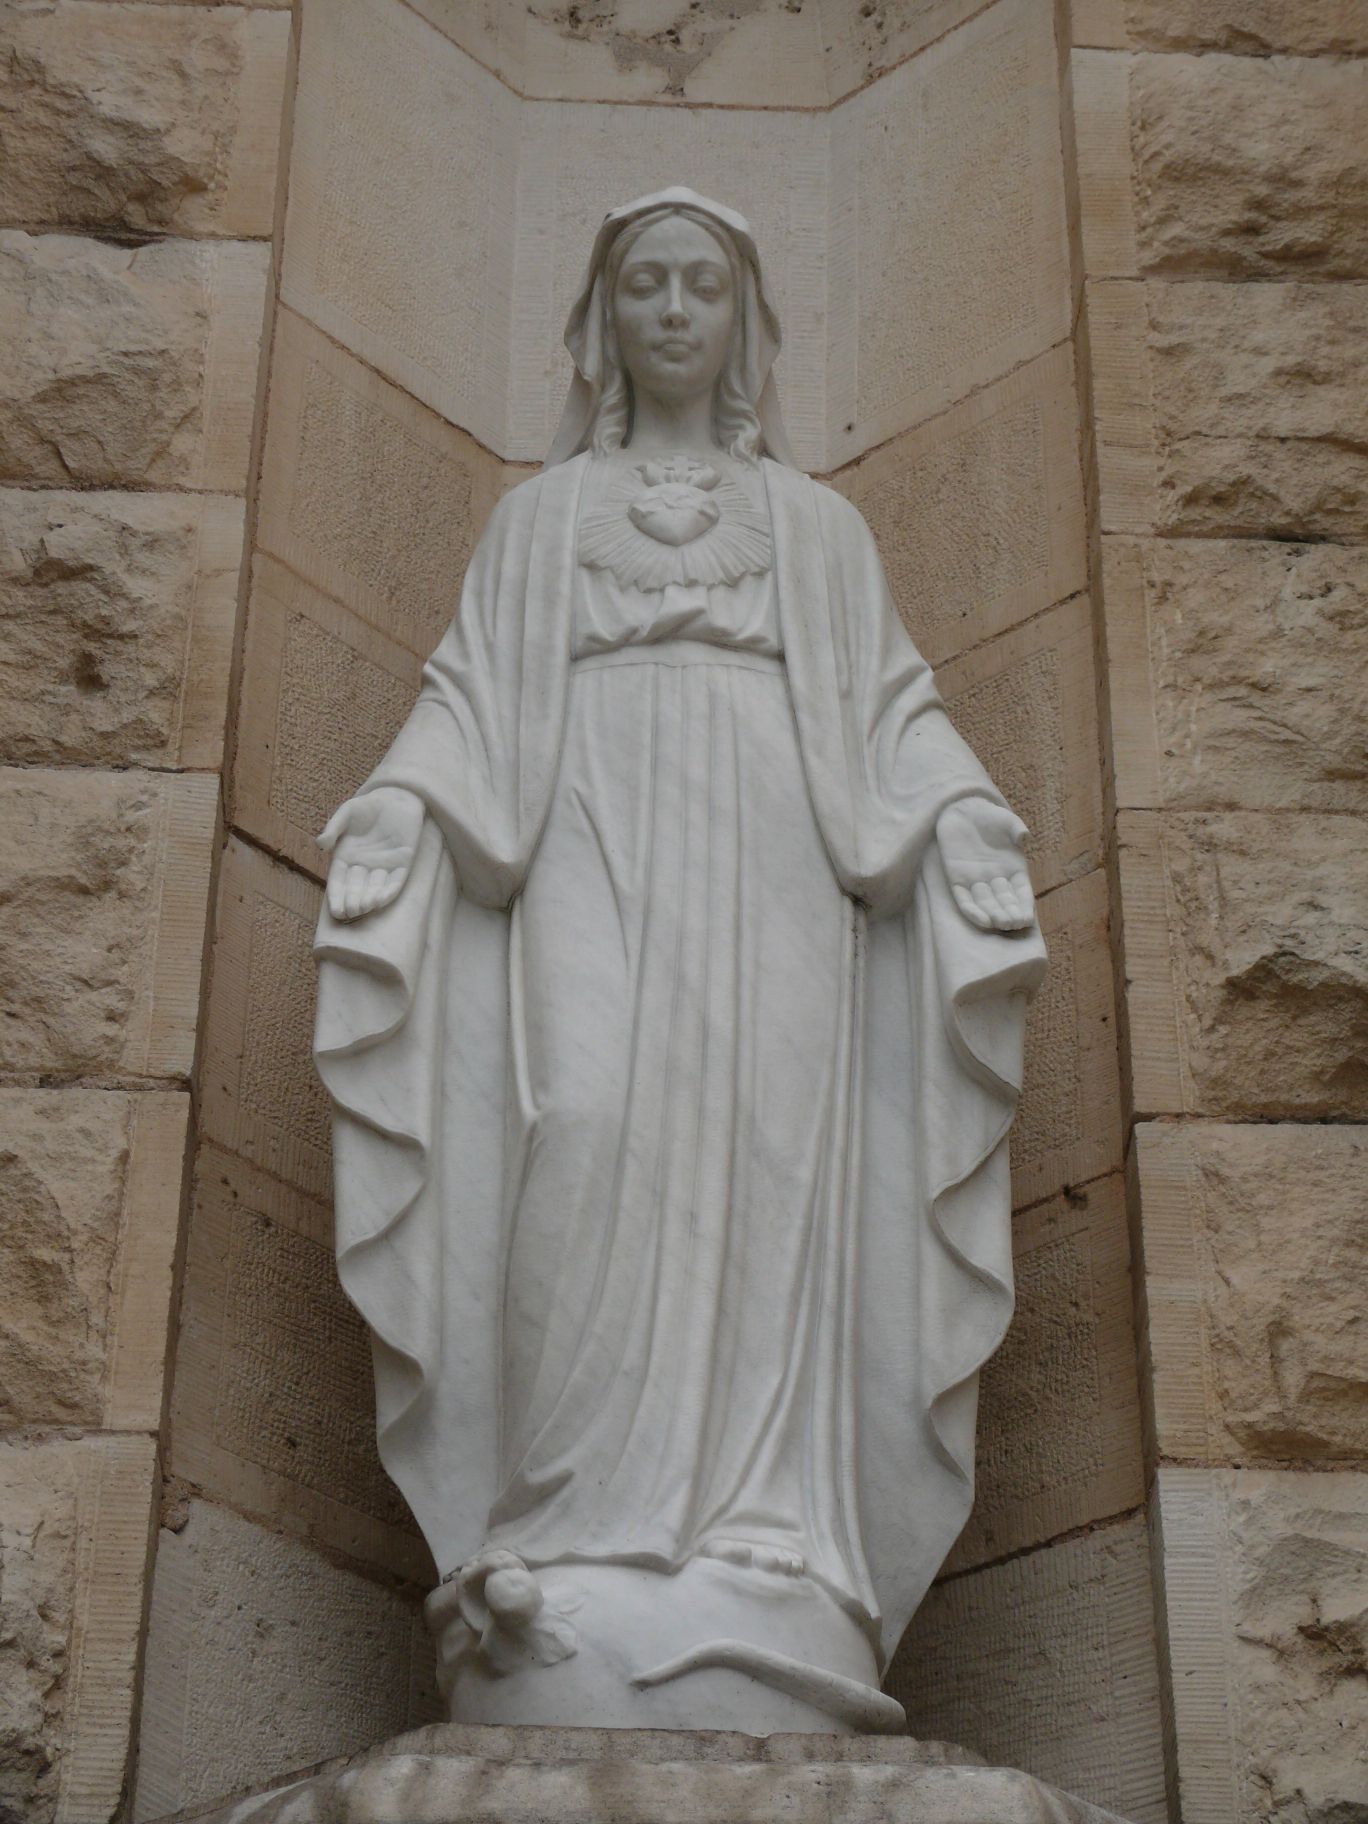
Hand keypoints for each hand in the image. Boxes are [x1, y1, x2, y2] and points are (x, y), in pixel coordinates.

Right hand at [318, 786, 423, 920]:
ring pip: (375, 889)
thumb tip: (321, 844)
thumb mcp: (347, 813)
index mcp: (346, 857)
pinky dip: (388, 892)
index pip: (339, 882)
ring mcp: (384, 866)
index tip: (335, 911)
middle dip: (353, 902)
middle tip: (351, 911)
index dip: (337, 897)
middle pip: (356, 889)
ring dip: (370, 901)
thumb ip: (334, 828)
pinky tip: (380, 900)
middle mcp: (364, 866)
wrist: (396, 797)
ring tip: (364, 907)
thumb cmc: (368, 805)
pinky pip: (395, 882)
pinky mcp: (402, 864)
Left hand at [937, 799, 1034, 931]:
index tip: (1027, 918)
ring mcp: (976, 881)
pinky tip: (981, 920)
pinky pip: (964, 900)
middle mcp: (996, 879)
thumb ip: (1016, 828)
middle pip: (1004, 902)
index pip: (1021, 892)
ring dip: (992, 915)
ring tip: (1000, 924)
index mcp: (1013, 869)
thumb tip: (1024, 837)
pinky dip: (972, 911)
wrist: (962, 810)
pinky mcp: (956, 880)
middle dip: (1009, 914)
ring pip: (985, 904)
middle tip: (1012, 924)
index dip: (1024, 906)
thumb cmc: (989, 815)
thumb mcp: (1006, 820)